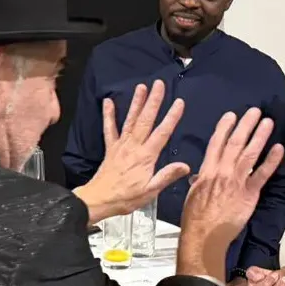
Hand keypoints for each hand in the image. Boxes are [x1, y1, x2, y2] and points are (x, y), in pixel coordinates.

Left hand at [74, 82, 189, 224]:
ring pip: (130, 120)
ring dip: (136, 103)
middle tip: (159, 85)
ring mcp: (121, 145)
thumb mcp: (150, 191)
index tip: (179, 103)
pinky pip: (109, 129)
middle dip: (153, 101)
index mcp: (146, 157)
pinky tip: (109, 102)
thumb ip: (167, 176)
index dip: (171, 117)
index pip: (162, 133)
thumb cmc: (125, 198)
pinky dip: (109, 115)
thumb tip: (186, 166)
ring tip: (141, 87)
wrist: (99, 200)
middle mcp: (133, 147)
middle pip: (146, 120)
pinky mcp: (111, 148)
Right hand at [176, 109, 284, 279]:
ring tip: (267, 122)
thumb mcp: (192, 195)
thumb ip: (199, 182)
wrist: (204, 236)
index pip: (216, 143)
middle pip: (235, 143)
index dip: (225, 128)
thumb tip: (199, 176)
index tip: (231, 116)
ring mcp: (237, 181)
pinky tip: (278, 149)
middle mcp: (222, 172)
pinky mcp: (249, 194)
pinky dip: (271, 161)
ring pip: (250, 153)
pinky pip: (262, 174)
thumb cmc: (195, 219)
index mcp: (207, 171)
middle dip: (245, 125)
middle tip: (255, 112)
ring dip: (259, 136)